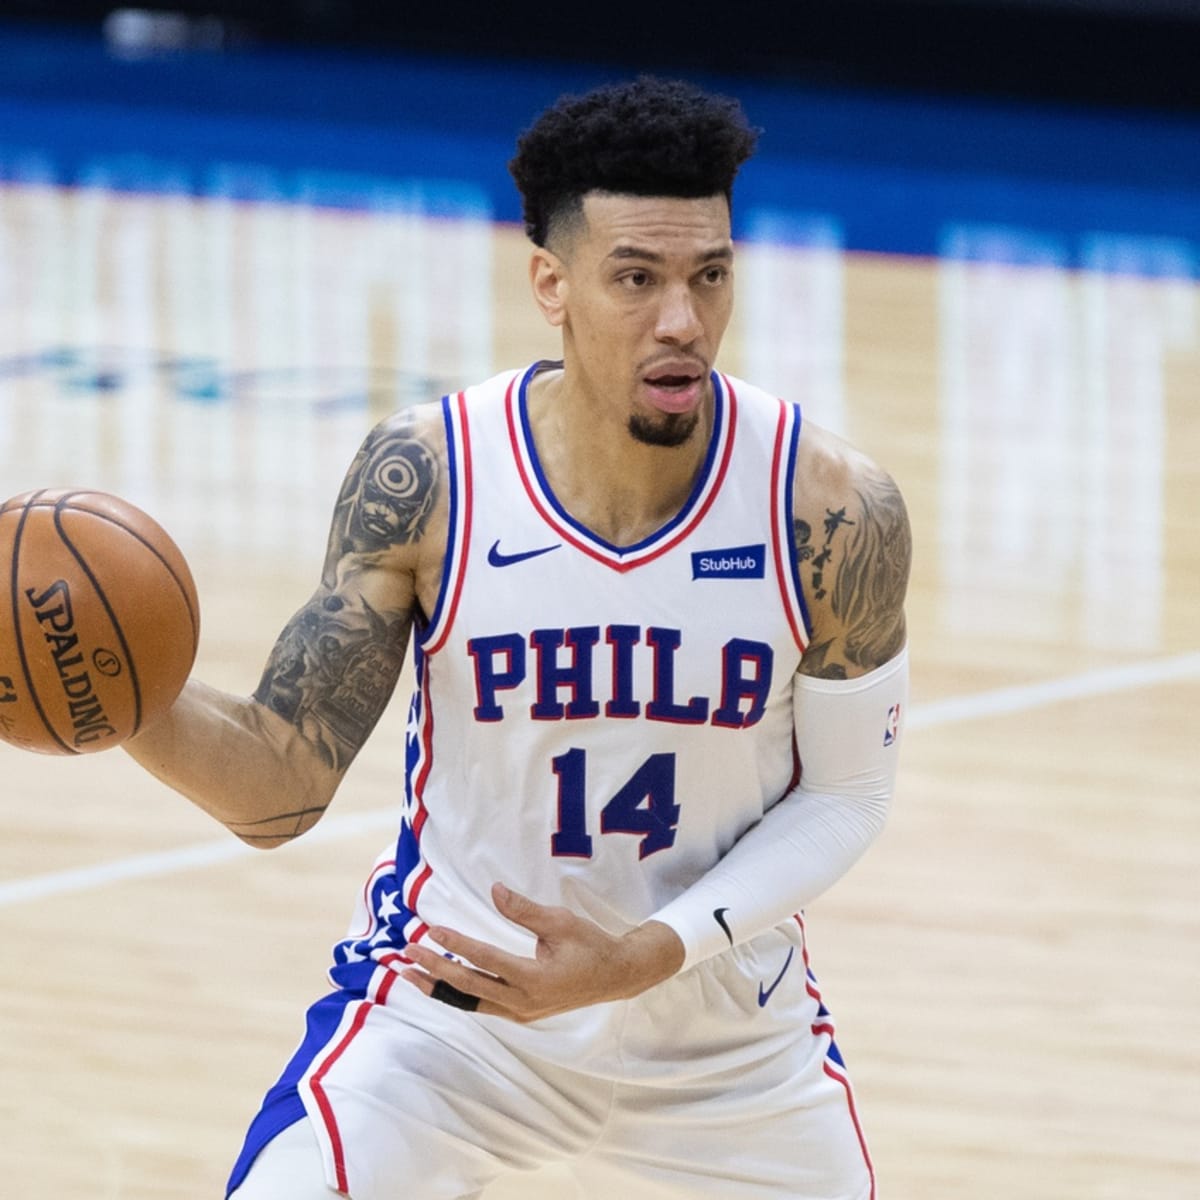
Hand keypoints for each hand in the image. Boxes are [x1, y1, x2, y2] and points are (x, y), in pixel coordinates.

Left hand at [400, 883, 685, 1021]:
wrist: (615, 977)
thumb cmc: (590, 945)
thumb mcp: (561, 922)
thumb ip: (524, 910)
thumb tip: (495, 890)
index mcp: (534, 980)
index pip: (486, 961)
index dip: (457, 946)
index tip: (431, 931)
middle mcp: (522, 1003)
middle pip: (468, 987)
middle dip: (434, 970)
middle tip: (405, 954)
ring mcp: (520, 1013)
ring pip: (469, 1001)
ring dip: (438, 987)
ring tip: (408, 973)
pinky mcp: (519, 1013)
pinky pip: (480, 1004)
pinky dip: (457, 992)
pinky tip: (439, 980)